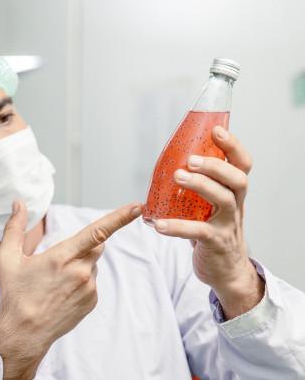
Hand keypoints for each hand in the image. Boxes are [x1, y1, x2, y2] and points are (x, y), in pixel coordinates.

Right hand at [0, 201, 140, 378]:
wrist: (24, 333)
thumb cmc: (14, 295)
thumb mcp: (7, 258)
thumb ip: (14, 227)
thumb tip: (18, 203)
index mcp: (61, 257)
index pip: (96, 232)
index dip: (118, 218)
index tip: (136, 207)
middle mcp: (80, 272)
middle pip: (96, 245)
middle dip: (84, 244)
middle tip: (59, 259)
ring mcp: (89, 288)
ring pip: (92, 264)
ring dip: (79, 264)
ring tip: (54, 282)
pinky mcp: (92, 301)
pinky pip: (91, 282)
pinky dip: (80, 281)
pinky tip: (61, 292)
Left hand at [154, 126, 263, 318]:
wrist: (225, 271)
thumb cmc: (212, 232)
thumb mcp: (208, 207)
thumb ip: (196, 188)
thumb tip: (167, 163)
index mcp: (233, 192)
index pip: (241, 164)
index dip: (233, 146)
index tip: (216, 130)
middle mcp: (235, 206)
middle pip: (237, 179)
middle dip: (215, 165)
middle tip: (190, 159)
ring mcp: (227, 225)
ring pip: (223, 200)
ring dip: (201, 186)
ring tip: (177, 177)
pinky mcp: (215, 243)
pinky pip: (199, 232)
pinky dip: (178, 226)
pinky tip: (158, 224)